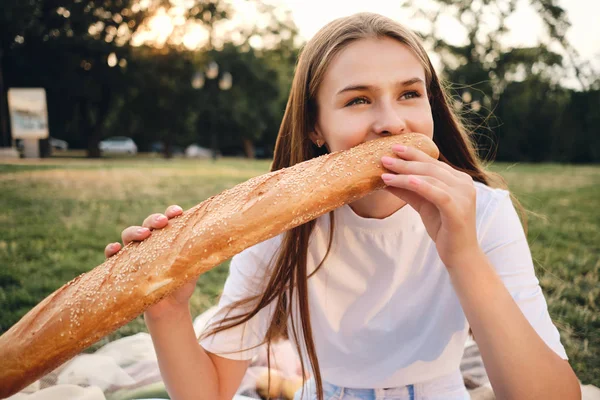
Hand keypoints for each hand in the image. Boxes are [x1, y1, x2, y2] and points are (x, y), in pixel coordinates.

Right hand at [105, 205, 196, 318]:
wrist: (170, 307)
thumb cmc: (182, 283)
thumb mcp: (193, 268)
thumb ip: (198, 255)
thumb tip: (213, 244)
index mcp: (167, 237)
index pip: (168, 219)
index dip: (171, 212)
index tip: (178, 212)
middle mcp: (150, 241)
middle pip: (148, 224)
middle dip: (154, 219)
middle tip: (162, 222)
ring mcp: (136, 253)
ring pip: (129, 235)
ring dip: (134, 231)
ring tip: (144, 234)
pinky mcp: (124, 267)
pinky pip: (113, 256)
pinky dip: (111, 249)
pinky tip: (115, 248)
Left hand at [381, 144, 480, 266]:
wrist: (460, 255)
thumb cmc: (443, 228)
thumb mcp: (423, 205)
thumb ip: (408, 191)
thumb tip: (385, 178)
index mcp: (458, 179)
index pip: (433, 162)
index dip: (413, 154)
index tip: (394, 148)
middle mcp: (464, 183)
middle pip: (430, 167)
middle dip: (405, 161)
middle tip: (384, 158)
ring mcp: (463, 196)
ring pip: (431, 178)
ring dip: (405, 174)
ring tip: (385, 173)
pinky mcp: (458, 210)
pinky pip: (437, 193)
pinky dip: (420, 185)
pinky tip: (404, 181)